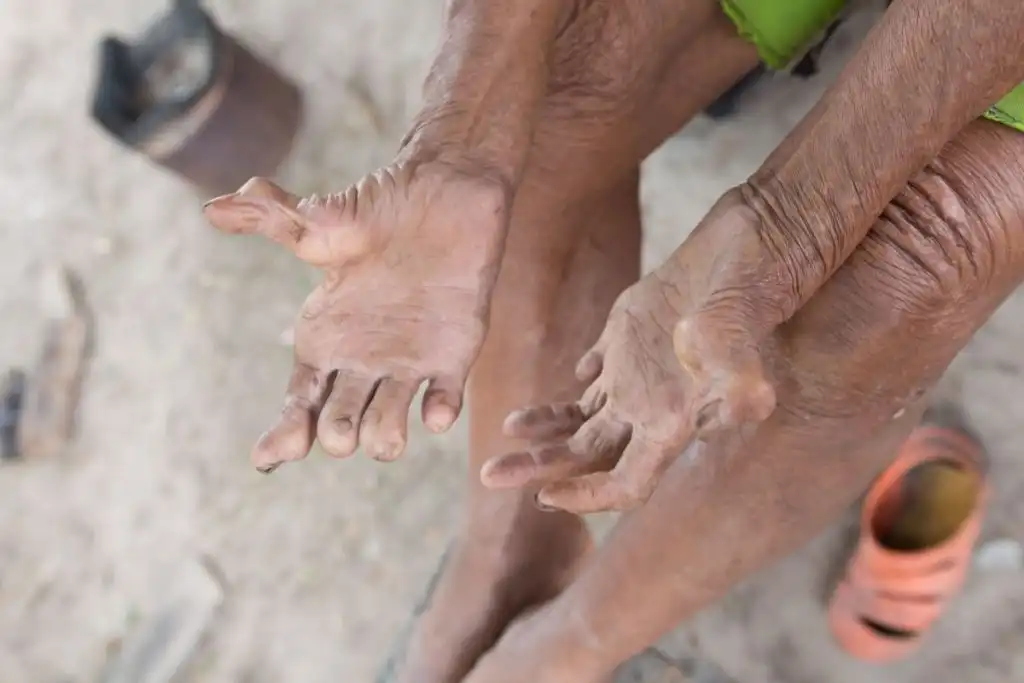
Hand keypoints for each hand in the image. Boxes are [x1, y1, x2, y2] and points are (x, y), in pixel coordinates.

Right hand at [204, 159, 508, 470]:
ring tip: (385, 438)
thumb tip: (213, 208)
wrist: (446, 192)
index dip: (285, 430)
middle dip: (336, 434)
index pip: (299, 399)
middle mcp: (361, 360)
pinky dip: (439, 412)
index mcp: (325, 338)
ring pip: (388, 424)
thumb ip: (271, 220)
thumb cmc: (382, 207)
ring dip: (384, 437)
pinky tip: (434, 411)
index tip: (269, 459)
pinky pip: (444, 399)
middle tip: (340, 434)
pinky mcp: (452, 356)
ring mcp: (406, 362)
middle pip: (339, 422)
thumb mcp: (322, 220)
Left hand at [480, 192, 779, 512]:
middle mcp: (651, 411)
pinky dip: (564, 397)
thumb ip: (739, 376)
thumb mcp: (737, 338)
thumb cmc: (739, 298)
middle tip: (487, 476)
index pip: (626, 484)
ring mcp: (638, 379)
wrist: (741, 256)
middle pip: (586, 457)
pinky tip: (533, 407)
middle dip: (538, 468)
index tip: (544, 497)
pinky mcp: (628, 345)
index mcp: (669, 423)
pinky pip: (591, 383)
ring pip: (583, 423)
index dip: (587, 496)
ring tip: (505, 430)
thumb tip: (756, 402)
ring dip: (544, 434)